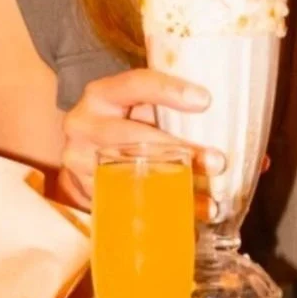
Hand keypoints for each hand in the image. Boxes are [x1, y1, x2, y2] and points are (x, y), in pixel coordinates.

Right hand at [58, 69, 223, 216]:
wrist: (77, 155)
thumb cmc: (119, 123)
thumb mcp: (132, 106)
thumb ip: (161, 108)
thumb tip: (218, 116)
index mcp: (101, 95)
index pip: (134, 84)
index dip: (168, 90)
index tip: (205, 100)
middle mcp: (85, 124)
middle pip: (133, 136)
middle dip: (178, 149)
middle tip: (216, 161)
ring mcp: (80, 160)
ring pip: (130, 173)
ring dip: (175, 184)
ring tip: (211, 197)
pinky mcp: (85, 190)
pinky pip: (128, 200)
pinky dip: (166, 207)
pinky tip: (194, 213)